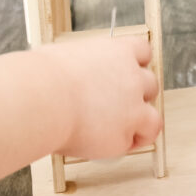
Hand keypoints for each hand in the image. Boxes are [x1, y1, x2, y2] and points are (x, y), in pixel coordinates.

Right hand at [41, 36, 161, 158]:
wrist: (42, 99)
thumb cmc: (42, 77)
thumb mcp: (63, 57)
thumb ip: (81, 65)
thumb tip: (70, 74)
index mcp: (118, 51)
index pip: (143, 51)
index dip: (135, 64)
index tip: (127, 72)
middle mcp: (132, 77)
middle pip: (151, 85)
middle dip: (138, 95)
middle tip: (116, 104)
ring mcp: (133, 107)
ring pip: (153, 118)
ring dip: (139, 124)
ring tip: (116, 128)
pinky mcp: (125, 135)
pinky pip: (134, 142)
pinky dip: (123, 144)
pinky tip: (104, 143)